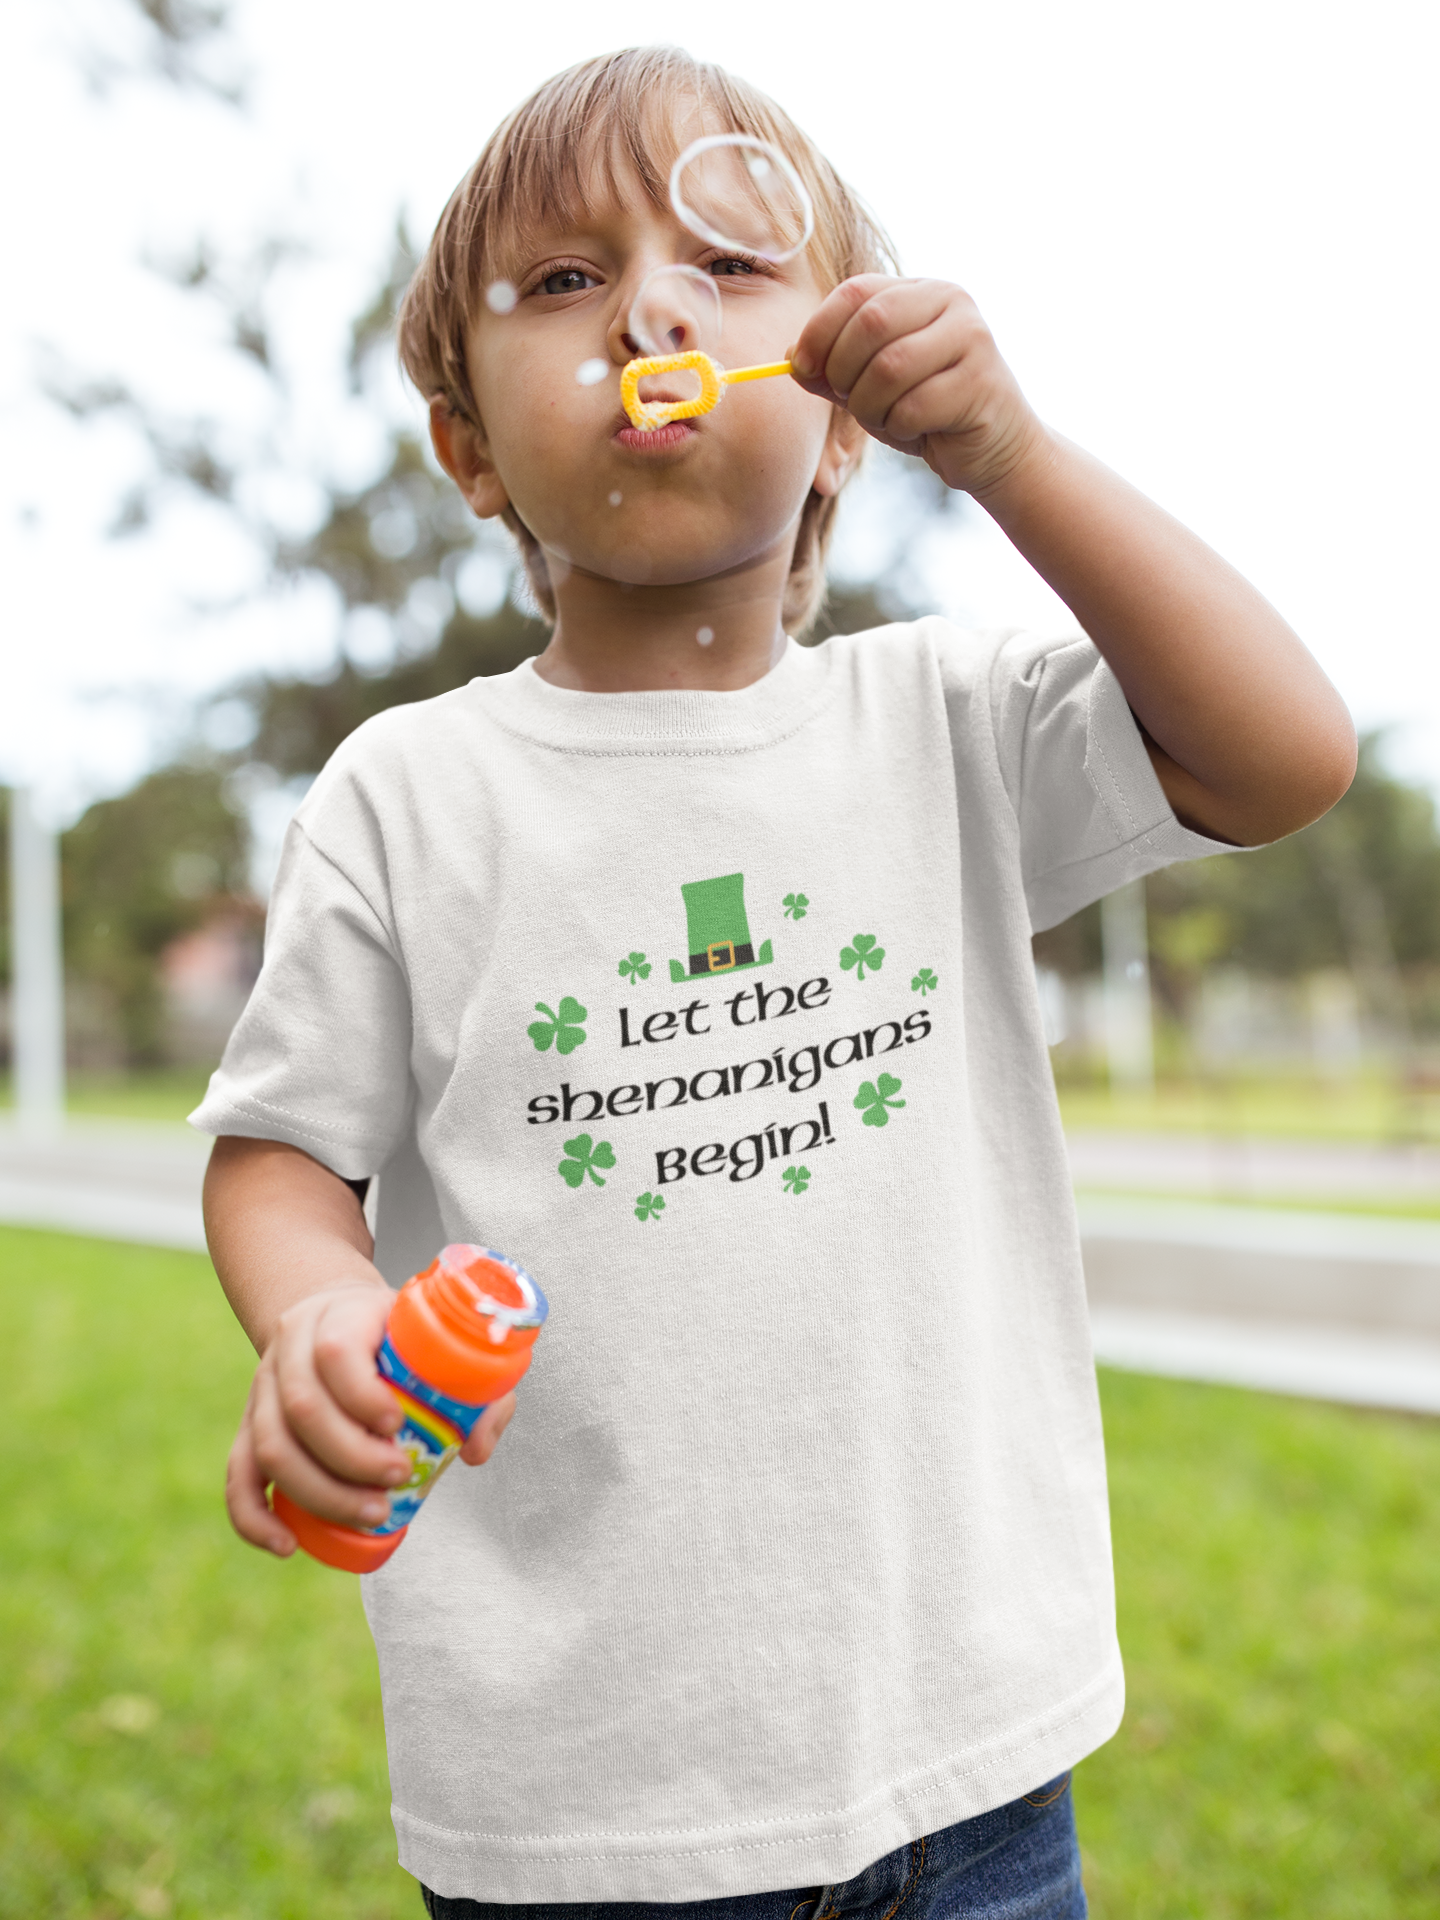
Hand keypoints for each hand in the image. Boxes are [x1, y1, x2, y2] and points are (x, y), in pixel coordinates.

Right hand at [225, 1280, 517, 1555]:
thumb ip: (477, 1389)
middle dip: (351, 1456)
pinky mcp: (249, 1426)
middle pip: (301, 1407)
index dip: (363, 1395)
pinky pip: (238, 1476)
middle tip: (398, 1478)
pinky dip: (255, 1517)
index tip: (399, 1424)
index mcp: (339, 1315)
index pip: (336, 1351)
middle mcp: (291, 1349)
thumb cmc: (399, 1338)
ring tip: (372, 1512)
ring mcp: (263, 1388)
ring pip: (270, 1445)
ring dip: (320, 1491)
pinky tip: (287, 1545)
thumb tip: (472, 1450)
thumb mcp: (440, 1342)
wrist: (338, 1317)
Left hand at [790, 275, 1046, 499]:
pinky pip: (914, 407)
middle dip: (844, 371)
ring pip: (890, 368)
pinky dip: (899, 427)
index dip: (819, 330)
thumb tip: (790, 357)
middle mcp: (951, 301)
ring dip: (870, 406)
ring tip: (884, 419)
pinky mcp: (981, 382)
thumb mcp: (870, 386)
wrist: (993, 448)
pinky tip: (916, 431)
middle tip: (849, 399)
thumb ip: (832, 369)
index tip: (802, 367)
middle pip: (871, 323)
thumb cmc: (927, 412)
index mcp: (919, 290)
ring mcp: (972, 338)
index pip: (856, 291)